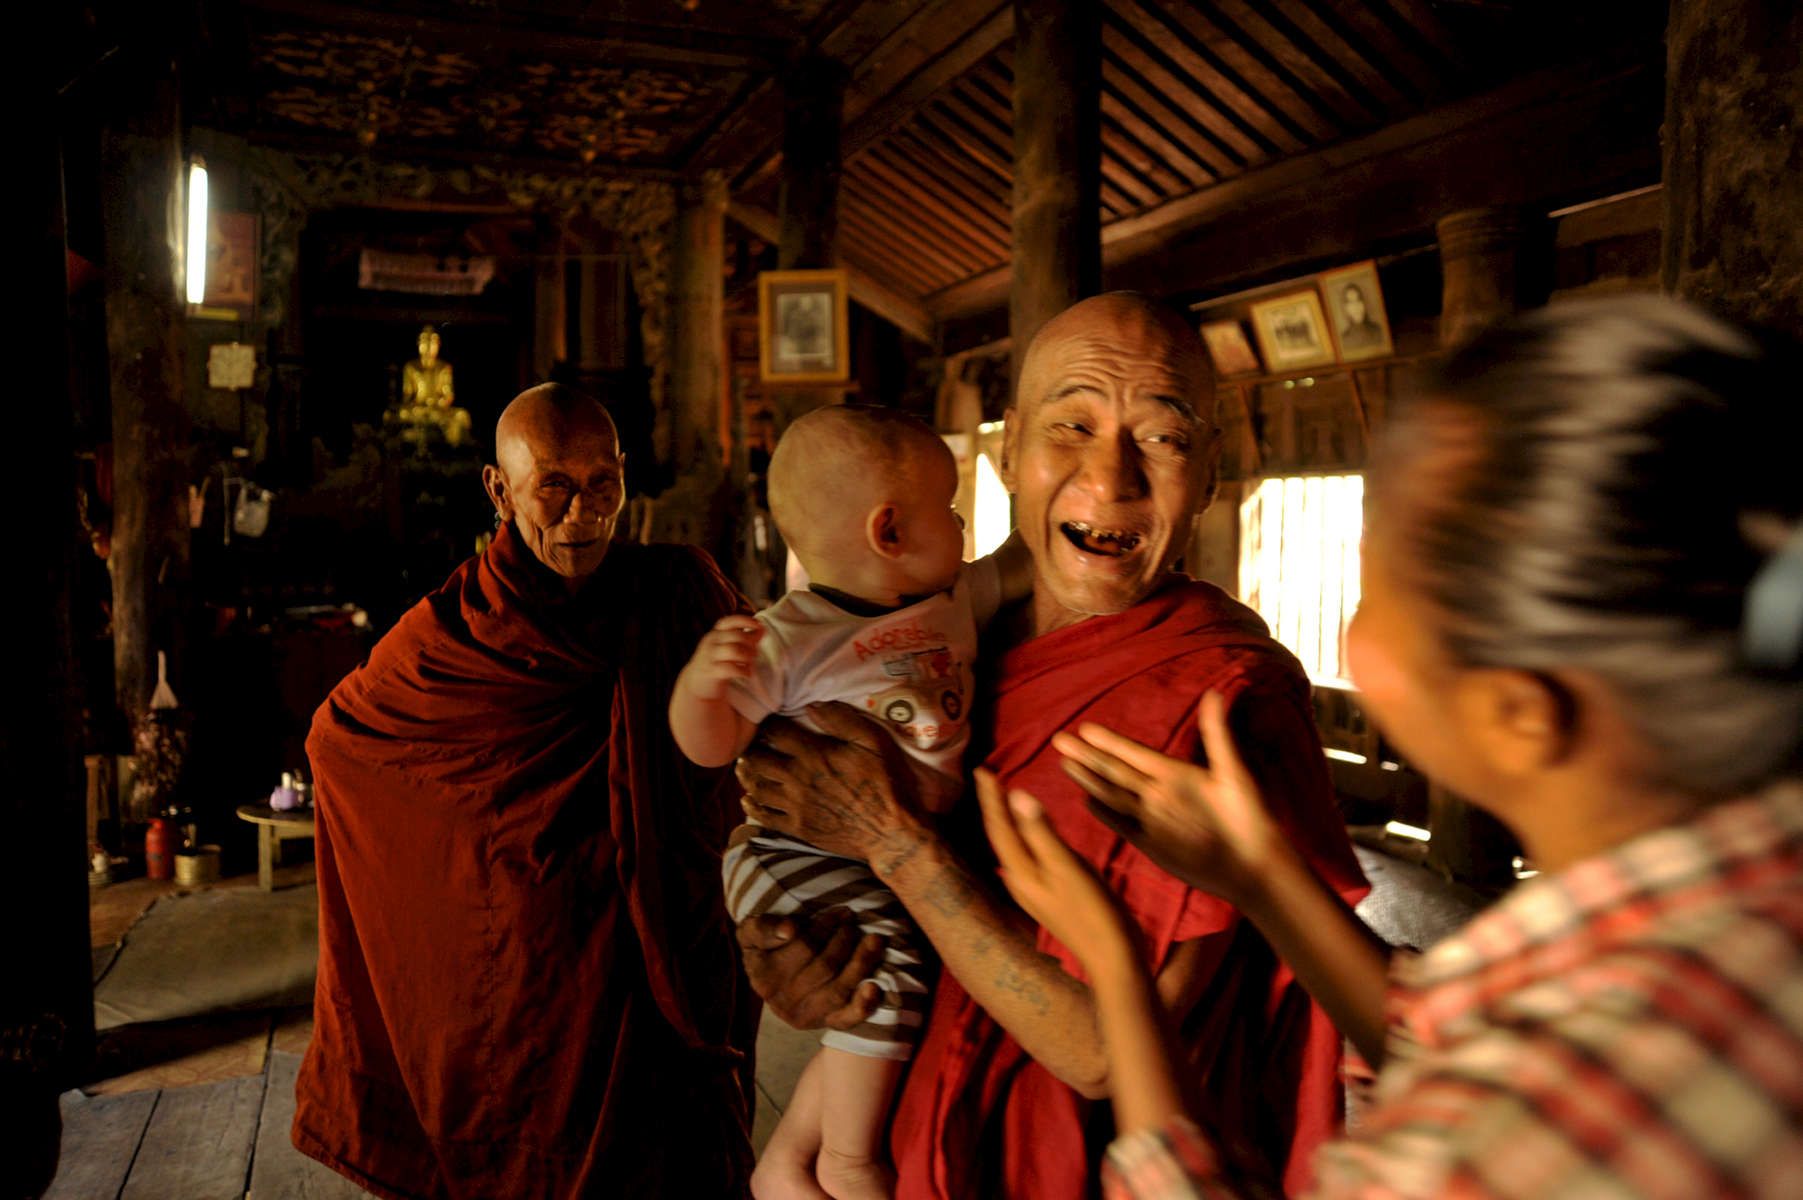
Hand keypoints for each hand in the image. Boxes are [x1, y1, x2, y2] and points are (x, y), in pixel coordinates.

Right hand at [680, 616, 762, 700]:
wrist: (695, 684)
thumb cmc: (717, 663)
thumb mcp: (727, 647)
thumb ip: (744, 638)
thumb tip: (762, 629)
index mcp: (716, 634)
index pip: (729, 622)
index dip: (745, 621)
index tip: (759, 625)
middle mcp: (711, 642)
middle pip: (736, 636)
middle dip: (751, 644)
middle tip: (755, 654)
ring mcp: (710, 656)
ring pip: (734, 650)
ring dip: (748, 657)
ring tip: (750, 664)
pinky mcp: (711, 671)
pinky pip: (730, 668)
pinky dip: (743, 671)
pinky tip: (747, 674)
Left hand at [736, 702, 929, 865]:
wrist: (890, 832)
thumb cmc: (886, 782)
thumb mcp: (873, 742)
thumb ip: (842, 720)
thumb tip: (813, 705)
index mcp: (814, 754)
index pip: (776, 732)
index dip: (766, 723)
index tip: (765, 720)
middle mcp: (798, 779)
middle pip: (758, 760)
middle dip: (750, 749)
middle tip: (749, 744)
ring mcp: (796, 805)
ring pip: (756, 787)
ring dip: (746, 775)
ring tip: (744, 767)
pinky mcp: (799, 828)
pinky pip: (765, 816)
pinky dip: (752, 805)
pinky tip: (748, 799)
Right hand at [737, 908, 885, 1030]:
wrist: (771, 976)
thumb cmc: (765, 945)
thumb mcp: (752, 931)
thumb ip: (764, 927)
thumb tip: (789, 930)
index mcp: (764, 978)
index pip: (803, 947)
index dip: (825, 927)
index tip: (840, 911)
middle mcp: (783, 1002)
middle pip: (825, 967)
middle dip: (844, 940)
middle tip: (854, 922)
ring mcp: (806, 1016)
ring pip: (839, 989)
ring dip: (861, 963)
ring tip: (874, 940)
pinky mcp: (826, 1024)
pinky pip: (846, 1019)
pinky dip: (862, 1006)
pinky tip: (875, 987)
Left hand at [975, 768, 1136, 973]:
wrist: (1112, 959)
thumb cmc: (1092, 911)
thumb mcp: (1067, 867)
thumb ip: (1041, 832)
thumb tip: (1015, 796)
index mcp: (1021, 872)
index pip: (998, 827)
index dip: (990, 798)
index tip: (982, 769)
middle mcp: (1020, 881)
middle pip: (1002, 836)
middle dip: (995, 806)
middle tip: (988, 777)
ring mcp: (1034, 890)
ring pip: (1014, 846)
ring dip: (1008, 820)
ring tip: (1005, 797)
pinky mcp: (1049, 894)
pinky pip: (1029, 855)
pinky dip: (1026, 835)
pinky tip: (1034, 832)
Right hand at [1052, 691, 1286, 905]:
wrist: (1252, 863)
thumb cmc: (1249, 815)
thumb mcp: (1232, 772)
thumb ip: (1217, 735)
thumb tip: (1215, 694)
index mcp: (1174, 773)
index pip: (1133, 753)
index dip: (1109, 741)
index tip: (1085, 727)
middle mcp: (1159, 793)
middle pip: (1114, 770)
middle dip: (1087, 755)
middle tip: (1059, 739)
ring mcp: (1153, 818)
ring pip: (1112, 794)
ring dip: (1089, 779)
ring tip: (1065, 763)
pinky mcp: (1152, 843)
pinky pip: (1122, 824)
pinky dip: (1104, 813)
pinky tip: (1087, 801)